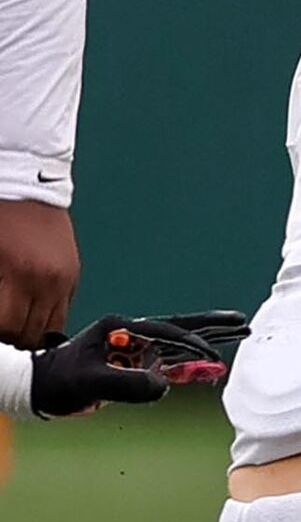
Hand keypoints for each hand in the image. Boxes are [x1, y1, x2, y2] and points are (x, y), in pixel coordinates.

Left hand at [0, 200, 77, 347]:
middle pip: (30, 334)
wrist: (26, 183)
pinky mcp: (72, 275)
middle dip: (11, 339)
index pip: (8, 327)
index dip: (0, 338)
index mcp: (19, 275)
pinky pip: (61, 310)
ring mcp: (63, 279)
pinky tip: (28, 313)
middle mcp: (47, 282)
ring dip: (29, 333)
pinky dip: (44, 318)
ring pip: (50, 328)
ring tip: (12, 329)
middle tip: (2, 336)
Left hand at [27, 313, 234, 416]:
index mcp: (121, 328)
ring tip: (238, 335)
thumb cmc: (60, 381)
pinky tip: (209, 365)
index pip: (165, 331)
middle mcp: (131, 334)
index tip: (211, 354)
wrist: (41, 389)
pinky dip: (191, 363)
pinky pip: (170, 362)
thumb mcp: (91, 382)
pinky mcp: (135, 365)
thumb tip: (164, 385)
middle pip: (179, 328)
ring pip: (179, 343)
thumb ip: (128, 383)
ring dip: (207, 341)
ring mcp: (134, 349)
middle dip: (211, 325)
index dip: (190, 342)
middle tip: (241, 321)